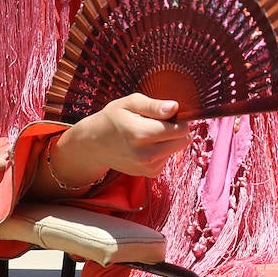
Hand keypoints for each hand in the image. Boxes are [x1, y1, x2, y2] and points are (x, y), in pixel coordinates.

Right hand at [56, 93, 189, 180]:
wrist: (94, 145)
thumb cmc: (112, 119)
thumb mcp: (130, 103)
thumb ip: (154, 105)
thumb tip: (174, 107)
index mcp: (141, 134)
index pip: (181, 129)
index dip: (179, 119)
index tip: (167, 114)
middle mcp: (146, 154)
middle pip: (183, 141)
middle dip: (177, 130)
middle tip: (159, 123)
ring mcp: (147, 166)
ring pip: (177, 149)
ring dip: (169, 141)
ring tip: (148, 133)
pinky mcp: (149, 173)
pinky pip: (168, 159)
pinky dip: (163, 151)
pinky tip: (147, 145)